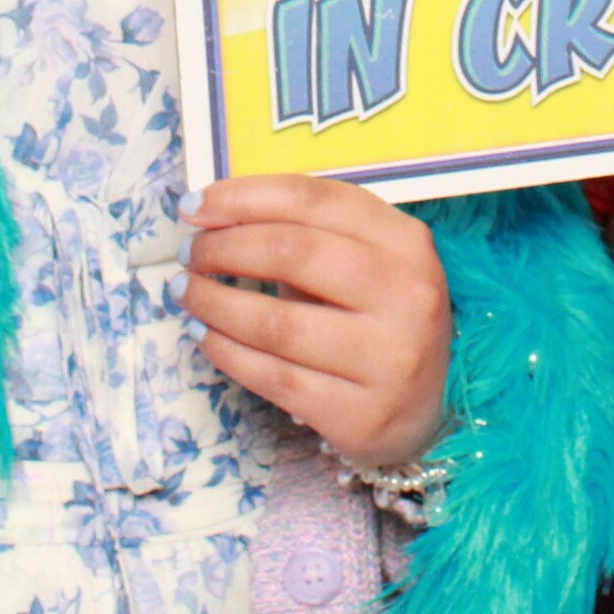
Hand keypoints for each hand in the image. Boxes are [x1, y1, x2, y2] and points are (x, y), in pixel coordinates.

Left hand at [185, 173, 452, 467]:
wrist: (427, 411)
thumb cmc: (377, 320)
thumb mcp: (363, 264)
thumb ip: (305, 235)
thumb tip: (213, 218)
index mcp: (406, 242)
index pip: (314, 201)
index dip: (243, 197)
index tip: (193, 206)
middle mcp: (407, 296)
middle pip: (294, 254)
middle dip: (224, 248)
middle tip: (189, 253)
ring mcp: (389, 360)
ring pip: (277, 324)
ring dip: (215, 303)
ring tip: (185, 293)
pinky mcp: (362, 416)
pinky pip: (275, 379)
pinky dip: (228, 353)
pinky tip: (206, 337)